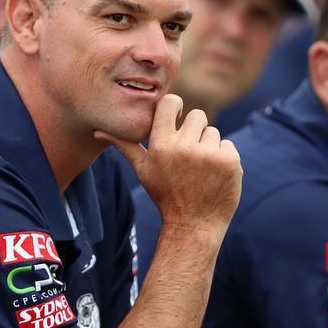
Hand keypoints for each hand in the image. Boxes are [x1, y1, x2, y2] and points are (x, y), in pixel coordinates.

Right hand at [95, 94, 241, 235]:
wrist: (194, 225)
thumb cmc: (165, 195)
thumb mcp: (142, 170)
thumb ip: (125, 146)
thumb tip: (98, 132)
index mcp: (161, 145)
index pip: (170, 102)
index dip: (175, 106)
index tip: (176, 117)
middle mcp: (184, 147)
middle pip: (197, 115)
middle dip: (194, 131)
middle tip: (189, 154)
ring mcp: (208, 154)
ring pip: (213, 132)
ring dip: (208, 146)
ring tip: (200, 169)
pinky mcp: (229, 162)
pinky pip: (228, 145)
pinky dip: (224, 158)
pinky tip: (214, 175)